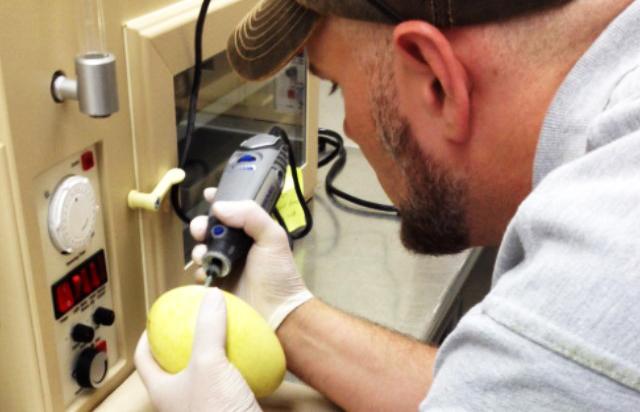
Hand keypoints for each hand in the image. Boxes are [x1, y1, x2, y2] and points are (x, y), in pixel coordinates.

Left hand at [135, 288, 259, 411]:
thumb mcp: (209, 364)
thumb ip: (208, 329)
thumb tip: (211, 297)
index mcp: (163, 390)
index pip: (144, 358)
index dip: (147, 334)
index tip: (158, 316)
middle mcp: (181, 398)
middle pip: (175, 362)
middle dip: (186, 339)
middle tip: (197, 318)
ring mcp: (205, 403)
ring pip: (204, 370)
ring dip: (214, 349)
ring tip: (225, 329)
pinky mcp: (228, 405)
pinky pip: (229, 378)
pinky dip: (237, 363)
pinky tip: (250, 351)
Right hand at [190, 188, 312, 329]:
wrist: (277, 314)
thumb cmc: (279, 274)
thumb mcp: (273, 237)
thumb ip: (251, 215)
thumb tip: (219, 207)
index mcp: (252, 233)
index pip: (233, 210)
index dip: (219, 201)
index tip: (207, 195)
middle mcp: (236, 247)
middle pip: (210, 228)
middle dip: (201, 225)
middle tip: (201, 231)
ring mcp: (224, 267)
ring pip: (201, 249)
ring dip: (199, 249)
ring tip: (206, 256)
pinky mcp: (215, 286)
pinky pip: (199, 273)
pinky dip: (200, 271)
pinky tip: (208, 274)